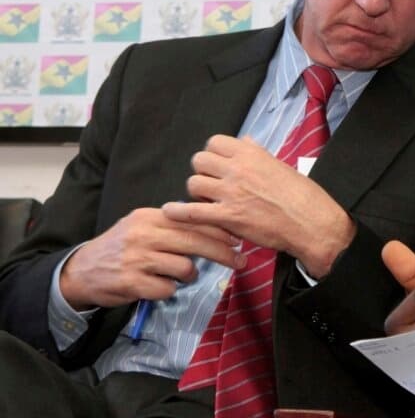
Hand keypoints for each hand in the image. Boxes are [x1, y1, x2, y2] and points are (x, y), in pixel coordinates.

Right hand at [59, 207, 242, 309]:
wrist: (81, 271)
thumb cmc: (122, 248)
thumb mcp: (143, 227)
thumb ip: (173, 226)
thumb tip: (215, 228)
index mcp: (150, 217)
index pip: (192, 220)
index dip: (219, 230)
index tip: (238, 238)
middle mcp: (144, 235)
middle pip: (194, 242)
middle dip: (222, 252)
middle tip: (240, 261)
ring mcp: (137, 259)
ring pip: (184, 267)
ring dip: (189, 274)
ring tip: (181, 274)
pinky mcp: (131, 283)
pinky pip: (167, 289)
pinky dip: (169, 290)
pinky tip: (159, 286)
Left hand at [161, 135, 356, 277]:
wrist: (310, 221)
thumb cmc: (301, 195)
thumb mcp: (280, 165)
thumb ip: (257, 153)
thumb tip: (245, 141)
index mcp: (252, 153)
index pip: (215, 143)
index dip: (212, 155)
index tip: (217, 166)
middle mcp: (238, 168)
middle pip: (199, 161)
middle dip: (201, 172)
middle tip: (210, 185)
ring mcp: (231, 192)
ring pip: (194, 183)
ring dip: (197, 193)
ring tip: (206, 202)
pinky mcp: (228, 216)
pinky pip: (192, 211)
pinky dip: (178, 212)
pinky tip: (171, 212)